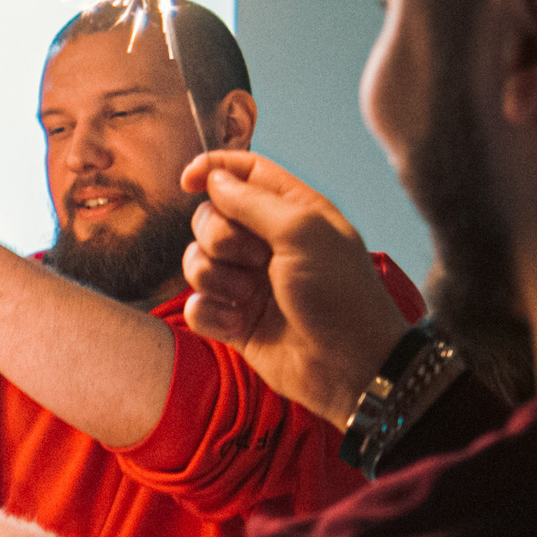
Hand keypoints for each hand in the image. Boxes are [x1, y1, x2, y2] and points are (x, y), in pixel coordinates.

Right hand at [181, 152, 410, 425]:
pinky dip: (211, 315)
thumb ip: (253, 202)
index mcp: (290, 212)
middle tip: (255, 260)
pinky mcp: (233, 321)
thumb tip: (213, 179)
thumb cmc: (340, 295)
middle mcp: (265, 243)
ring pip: (196, 262)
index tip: (187, 182)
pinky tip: (238, 325)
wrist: (349, 366)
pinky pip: (196, 306)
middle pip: (209, 218)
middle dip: (218, 238)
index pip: (243, 173)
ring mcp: (247, 283)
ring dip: (215, 279)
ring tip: (248, 297)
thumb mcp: (303, 233)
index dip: (212, 170)